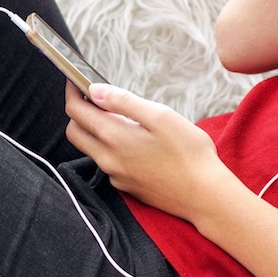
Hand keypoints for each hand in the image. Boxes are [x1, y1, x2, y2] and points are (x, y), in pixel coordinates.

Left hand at [64, 83, 232, 223]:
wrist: (204, 195)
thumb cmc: (189, 153)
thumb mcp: (160, 116)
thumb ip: (123, 101)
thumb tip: (95, 91)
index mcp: (114, 137)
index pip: (76, 112)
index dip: (73, 92)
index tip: (77, 81)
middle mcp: (108, 159)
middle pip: (75, 132)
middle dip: (78, 112)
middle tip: (94, 98)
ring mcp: (116, 176)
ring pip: (90, 149)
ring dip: (94, 131)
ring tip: (118, 118)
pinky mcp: (127, 187)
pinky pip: (108, 164)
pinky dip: (110, 149)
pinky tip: (133, 143)